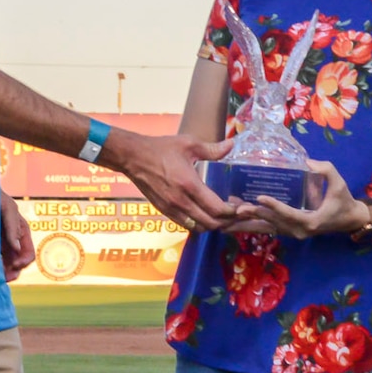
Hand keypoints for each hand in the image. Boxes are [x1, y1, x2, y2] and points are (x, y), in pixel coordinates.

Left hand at [0, 194, 34, 281]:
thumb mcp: (7, 209)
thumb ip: (12, 227)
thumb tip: (17, 249)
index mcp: (22, 231)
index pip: (29, 254)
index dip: (23, 262)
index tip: (13, 265)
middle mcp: (13, 240)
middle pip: (18, 264)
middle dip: (12, 272)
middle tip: (2, 277)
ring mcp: (1, 244)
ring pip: (6, 265)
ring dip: (2, 272)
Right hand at [103, 132, 239, 231]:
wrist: (133, 157)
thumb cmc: (161, 149)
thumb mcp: (188, 144)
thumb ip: (212, 149)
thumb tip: (232, 144)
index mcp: (189, 185)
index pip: (217, 209)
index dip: (232, 212)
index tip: (238, 205)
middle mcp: (181, 201)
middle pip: (211, 223)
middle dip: (226, 221)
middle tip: (234, 212)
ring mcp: (172, 209)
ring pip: (199, 228)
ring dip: (212, 225)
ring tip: (221, 215)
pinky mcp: (164, 211)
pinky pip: (186, 225)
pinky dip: (198, 224)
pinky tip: (204, 214)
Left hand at [241, 161, 368, 238]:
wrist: (349, 220)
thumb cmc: (344, 200)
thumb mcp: (339, 183)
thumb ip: (326, 170)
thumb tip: (307, 162)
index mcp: (311, 221)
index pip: (289, 214)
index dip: (274, 206)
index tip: (260, 198)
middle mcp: (299, 231)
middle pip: (273, 223)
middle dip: (254, 215)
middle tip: (236, 208)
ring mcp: (294, 233)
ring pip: (268, 228)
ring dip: (249, 223)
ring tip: (230, 218)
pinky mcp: (290, 231)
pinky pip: (270, 229)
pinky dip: (255, 225)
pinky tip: (239, 221)